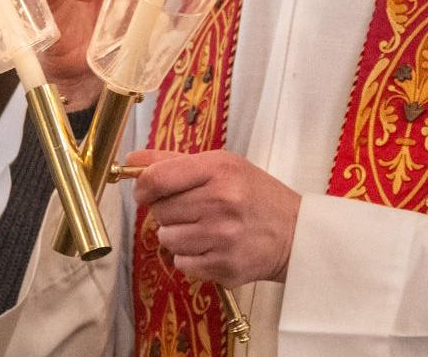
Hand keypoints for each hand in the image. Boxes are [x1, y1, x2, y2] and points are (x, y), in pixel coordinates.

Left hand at [126, 149, 300, 285]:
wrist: (297, 234)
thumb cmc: (255, 196)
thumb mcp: (223, 165)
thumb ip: (173, 162)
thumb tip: (130, 161)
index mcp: (219, 170)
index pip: (156, 179)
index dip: (143, 188)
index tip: (145, 193)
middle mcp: (221, 202)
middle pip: (160, 211)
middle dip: (169, 212)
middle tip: (194, 210)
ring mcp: (223, 237)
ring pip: (167, 239)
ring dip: (178, 237)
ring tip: (204, 230)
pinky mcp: (225, 266)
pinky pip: (182, 264)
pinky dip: (191, 258)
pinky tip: (211, 248)